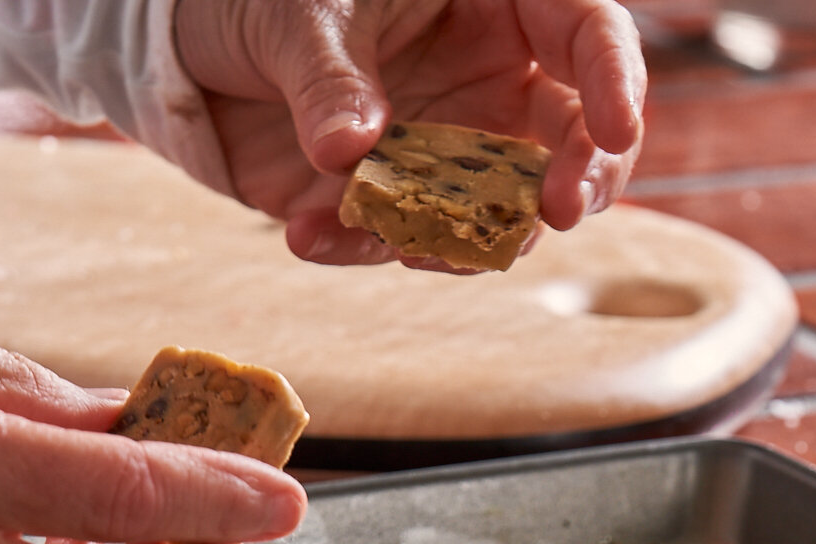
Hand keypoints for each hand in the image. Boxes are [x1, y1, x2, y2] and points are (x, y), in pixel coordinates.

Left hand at [175, 0, 645, 266]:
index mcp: (496, 5)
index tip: (616, 131)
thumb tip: (351, 150)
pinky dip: (356, 246)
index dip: (613, 82)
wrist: (199, 50)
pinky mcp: (392, 199)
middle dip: (573, 181)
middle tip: (556, 215)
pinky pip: (396, 237)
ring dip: (461, 239)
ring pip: (490, 210)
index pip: (586, 35)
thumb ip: (330, 79)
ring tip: (405, 245)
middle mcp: (485, 83)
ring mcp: (442, 149)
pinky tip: (305, 234)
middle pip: (570, 139)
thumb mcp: (297, 15)